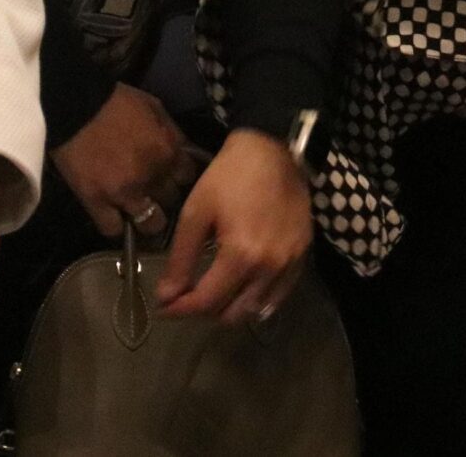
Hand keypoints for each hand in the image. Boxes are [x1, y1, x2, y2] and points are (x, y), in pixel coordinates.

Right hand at [51, 83, 196, 237]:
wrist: (74, 105)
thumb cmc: (115, 101)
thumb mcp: (154, 107)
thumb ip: (172, 133)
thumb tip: (184, 152)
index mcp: (168, 150)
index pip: (188, 176)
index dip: (179, 176)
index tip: (171, 175)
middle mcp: (152, 176)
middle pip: (171, 200)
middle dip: (164, 195)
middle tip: (153, 191)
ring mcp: (124, 192)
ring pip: (150, 224)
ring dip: (147, 219)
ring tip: (139, 214)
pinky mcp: (96, 202)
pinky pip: (113, 229)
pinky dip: (115, 225)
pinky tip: (113, 217)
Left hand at [155, 128, 311, 324]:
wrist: (274, 150)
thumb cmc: (229, 177)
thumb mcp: (196, 212)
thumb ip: (181, 259)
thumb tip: (165, 297)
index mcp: (240, 256)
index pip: (206, 302)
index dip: (179, 310)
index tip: (163, 307)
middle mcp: (269, 268)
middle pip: (232, 314)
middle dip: (204, 312)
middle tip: (187, 297)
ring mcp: (289, 264)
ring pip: (256, 311)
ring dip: (231, 309)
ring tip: (214, 292)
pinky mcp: (302, 257)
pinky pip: (279, 296)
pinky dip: (258, 301)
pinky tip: (243, 288)